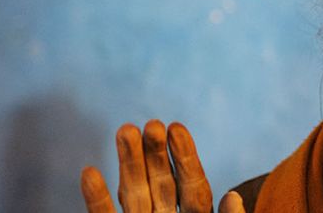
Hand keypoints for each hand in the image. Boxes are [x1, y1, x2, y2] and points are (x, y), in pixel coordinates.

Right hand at [80, 120, 245, 212]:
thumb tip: (233, 196)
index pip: (193, 185)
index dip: (185, 156)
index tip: (176, 126)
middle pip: (162, 183)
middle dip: (156, 153)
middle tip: (151, 124)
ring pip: (134, 193)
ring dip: (129, 163)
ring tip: (125, 129)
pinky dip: (96, 199)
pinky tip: (89, 172)